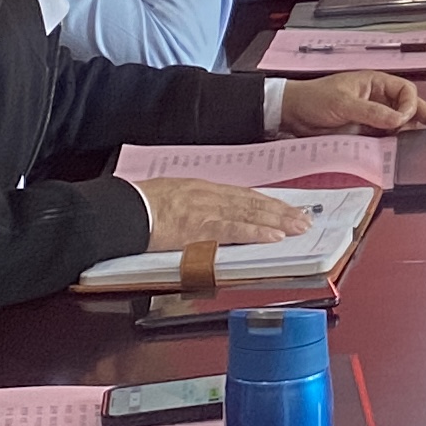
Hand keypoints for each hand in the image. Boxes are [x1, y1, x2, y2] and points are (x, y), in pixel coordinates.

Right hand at [133, 177, 311, 251]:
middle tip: (304, 219)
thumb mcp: (170, 195)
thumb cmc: (139, 205)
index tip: (285, 208)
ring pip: (249, 214)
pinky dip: (256, 232)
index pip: (242, 195)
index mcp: (202, 188)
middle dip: (280, 211)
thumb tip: (207, 214)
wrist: (122, 210)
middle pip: (252, 202)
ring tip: (298, 227)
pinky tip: (273, 236)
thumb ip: (193, 204)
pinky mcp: (199, 228)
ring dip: (277, 221)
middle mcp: (209, 196)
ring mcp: (206, 211)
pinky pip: (233, 230)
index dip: (267, 202)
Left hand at [282, 73, 425, 134]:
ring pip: (399, 126)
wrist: (291, 114)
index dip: (410, 105)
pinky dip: (395, 146)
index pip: (405, 92)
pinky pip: (385, 140)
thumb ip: (372, 112)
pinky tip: (403, 154)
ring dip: (412, 135)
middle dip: (425, 119)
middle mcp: (377, 100)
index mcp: (375, 83)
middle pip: (408, 108)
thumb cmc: (314, 98)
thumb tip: (399, 120)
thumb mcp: (344, 103)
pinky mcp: (364, 135)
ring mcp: (372, 118)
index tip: (404, 120)